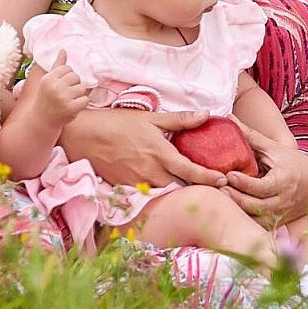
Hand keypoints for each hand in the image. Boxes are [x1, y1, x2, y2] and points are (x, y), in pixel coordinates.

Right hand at [16, 55, 89, 134]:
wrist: (42, 120)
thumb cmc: (46, 98)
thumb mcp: (48, 81)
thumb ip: (57, 66)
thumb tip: (63, 50)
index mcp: (48, 79)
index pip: (68, 68)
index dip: (67, 76)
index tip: (62, 85)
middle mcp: (55, 87)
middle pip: (76, 77)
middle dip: (74, 84)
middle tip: (66, 93)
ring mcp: (63, 98)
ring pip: (82, 88)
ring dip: (78, 94)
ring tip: (69, 100)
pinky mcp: (71, 108)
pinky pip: (85, 99)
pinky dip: (82, 103)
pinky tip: (73, 106)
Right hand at [60, 107, 227, 188]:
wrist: (83, 136)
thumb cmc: (117, 123)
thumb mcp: (150, 118)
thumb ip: (180, 120)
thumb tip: (206, 114)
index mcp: (161, 154)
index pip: (191, 171)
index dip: (210, 178)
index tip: (224, 181)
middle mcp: (151, 173)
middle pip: (180, 187)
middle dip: (195, 188)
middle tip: (210, 186)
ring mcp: (137, 183)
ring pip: (164, 192)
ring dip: (176, 190)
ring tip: (188, 187)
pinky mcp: (125, 189)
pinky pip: (147, 194)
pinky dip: (157, 191)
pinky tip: (161, 187)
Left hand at [223, 126, 307, 227]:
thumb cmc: (297, 164)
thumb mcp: (276, 148)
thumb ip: (252, 136)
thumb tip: (230, 119)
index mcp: (284, 181)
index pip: (260, 187)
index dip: (243, 183)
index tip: (228, 175)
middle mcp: (283, 201)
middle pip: (255, 206)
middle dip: (235, 198)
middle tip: (218, 187)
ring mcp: (281, 215)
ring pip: (255, 219)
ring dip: (237, 210)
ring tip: (222, 198)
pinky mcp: (278, 223)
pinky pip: (258, 225)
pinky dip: (245, 219)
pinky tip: (232, 210)